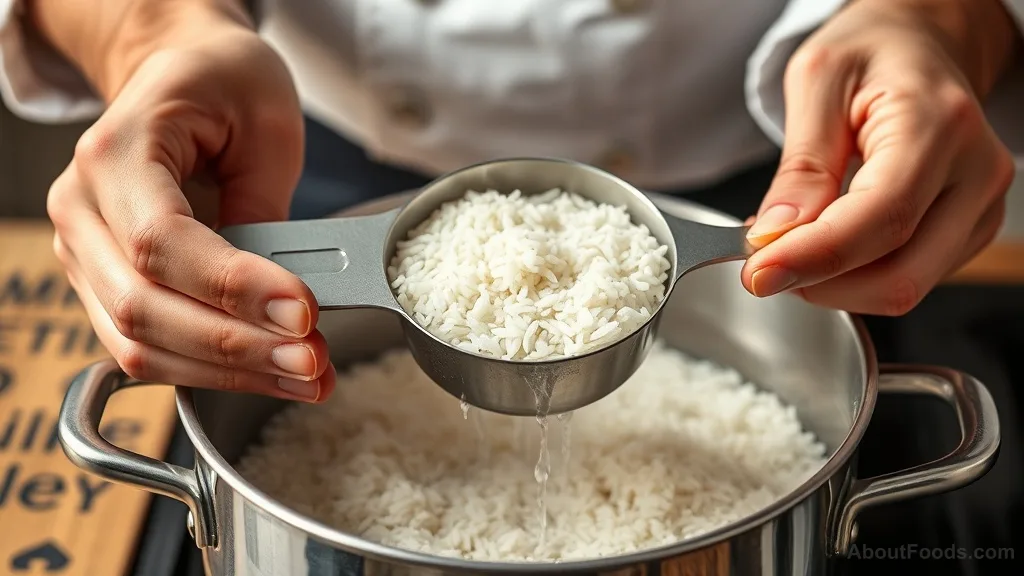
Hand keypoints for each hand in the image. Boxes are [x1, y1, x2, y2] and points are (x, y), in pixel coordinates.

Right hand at [44, 2, 335, 400]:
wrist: (180, 76)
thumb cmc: (222, 85)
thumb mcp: (265, 123)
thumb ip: (266, 208)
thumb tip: (286, 301)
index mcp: (114, 154)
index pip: (162, 243)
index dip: (234, 288)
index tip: (304, 312)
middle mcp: (81, 211)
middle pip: (143, 308)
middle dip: (237, 347)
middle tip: (313, 360)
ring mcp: (86, 255)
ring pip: (140, 345)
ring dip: (229, 373)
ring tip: (307, 377)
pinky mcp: (107, 287)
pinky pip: (151, 349)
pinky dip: (213, 372)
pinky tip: (272, 373)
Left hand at [741, 0, 1019, 314]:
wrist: (918, 45)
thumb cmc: (871, 53)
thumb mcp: (816, 81)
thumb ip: (800, 166)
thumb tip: (776, 235)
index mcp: (939, 124)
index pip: (882, 217)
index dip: (814, 257)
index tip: (757, 273)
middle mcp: (975, 173)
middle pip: (898, 274)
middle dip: (817, 283)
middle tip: (761, 263)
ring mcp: (978, 209)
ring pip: (902, 288)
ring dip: (831, 285)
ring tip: (788, 246)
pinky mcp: (967, 232)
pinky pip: (906, 279)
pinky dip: (852, 277)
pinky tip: (822, 245)